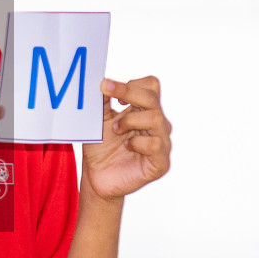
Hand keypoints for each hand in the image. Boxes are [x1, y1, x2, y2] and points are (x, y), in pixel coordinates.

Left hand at [82, 76, 171, 199]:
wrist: (96, 177)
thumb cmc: (101, 148)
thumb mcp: (99, 120)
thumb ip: (103, 100)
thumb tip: (102, 80)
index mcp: (144, 110)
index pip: (150, 85)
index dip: (131, 83)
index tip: (106, 86)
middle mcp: (157, 124)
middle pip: (152, 98)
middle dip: (129, 93)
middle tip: (109, 95)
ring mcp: (161, 143)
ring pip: (155, 118)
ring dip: (130, 120)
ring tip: (115, 130)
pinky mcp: (161, 163)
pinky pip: (154, 144)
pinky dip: (136, 142)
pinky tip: (126, 146)